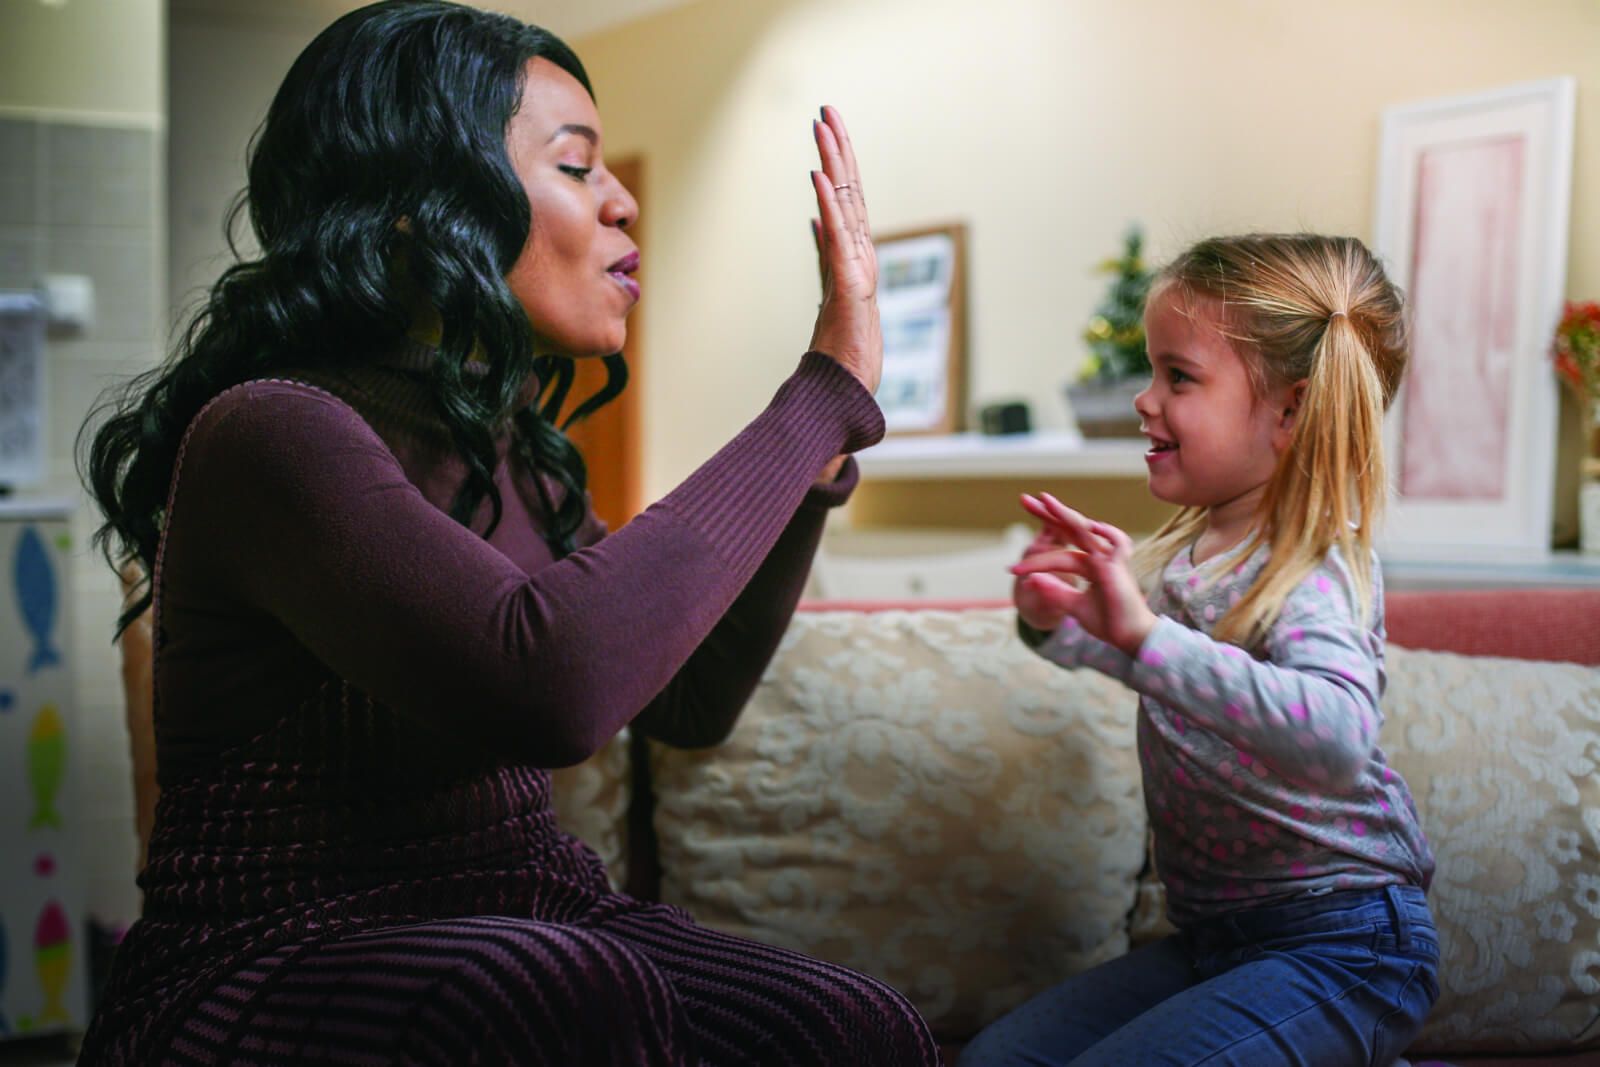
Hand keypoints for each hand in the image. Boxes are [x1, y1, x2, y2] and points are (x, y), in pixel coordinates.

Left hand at [807, 106, 880, 393]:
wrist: (843, 390)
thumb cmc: (842, 350)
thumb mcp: (834, 291)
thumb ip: (828, 255)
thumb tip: (816, 221)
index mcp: (852, 255)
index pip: (847, 198)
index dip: (838, 161)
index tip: (827, 128)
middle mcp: (858, 256)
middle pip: (850, 192)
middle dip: (838, 149)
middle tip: (827, 110)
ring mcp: (856, 271)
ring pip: (846, 206)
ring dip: (833, 164)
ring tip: (823, 127)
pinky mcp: (851, 288)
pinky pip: (837, 240)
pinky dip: (828, 207)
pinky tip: (817, 177)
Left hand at [1010, 493, 1157, 655]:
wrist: (1130, 637)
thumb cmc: (1108, 620)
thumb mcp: (1074, 605)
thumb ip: (1055, 592)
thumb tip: (1029, 582)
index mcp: (1089, 563)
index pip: (1061, 548)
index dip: (1037, 552)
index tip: (1011, 569)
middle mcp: (1098, 556)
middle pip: (1069, 529)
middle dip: (1047, 514)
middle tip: (1024, 500)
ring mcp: (1109, 559)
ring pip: (1084, 530)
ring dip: (1064, 514)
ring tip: (1044, 501)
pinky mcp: (1119, 567)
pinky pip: (1116, 543)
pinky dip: (1106, 532)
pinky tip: (1091, 525)